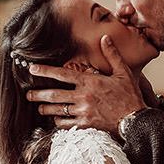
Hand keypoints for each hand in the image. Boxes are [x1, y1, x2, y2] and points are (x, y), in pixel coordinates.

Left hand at [26, 35, 146, 133]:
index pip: (62, 74)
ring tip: (39, 108)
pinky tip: (56, 120)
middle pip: (54, 95)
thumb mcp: (123, 72)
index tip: (32, 69)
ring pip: (58, 110)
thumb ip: (112, 55)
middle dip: (39, 94)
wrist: (135, 120)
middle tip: (28, 94)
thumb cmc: (130, 96)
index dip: (45, 71)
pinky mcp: (86, 125)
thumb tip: (105, 38)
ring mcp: (83, 112)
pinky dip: (59, 122)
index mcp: (89, 82)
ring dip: (46, 109)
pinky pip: (67, 124)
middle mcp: (83, 97)